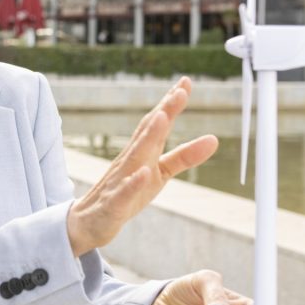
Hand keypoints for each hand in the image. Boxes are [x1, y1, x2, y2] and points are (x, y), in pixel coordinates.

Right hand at [66, 77, 217, 255]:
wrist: (89, 222)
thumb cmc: (126, 193)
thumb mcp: (160, 174)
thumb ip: (184, 156)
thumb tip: (214, 138)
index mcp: (142, 152)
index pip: (156, 123)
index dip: (171, 103)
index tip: (185, 82)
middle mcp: (129, 160)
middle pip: (147, 133)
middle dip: (163, 112)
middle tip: (179, 91)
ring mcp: (119, 181)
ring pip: (134, 157)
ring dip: (148, 137)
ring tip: (161, 118)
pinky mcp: (113, 204)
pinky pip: (123, 193)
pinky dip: (134, 182)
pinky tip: (144, 173)